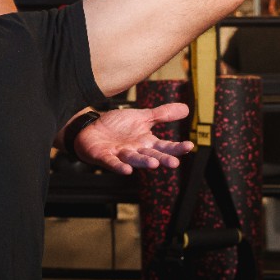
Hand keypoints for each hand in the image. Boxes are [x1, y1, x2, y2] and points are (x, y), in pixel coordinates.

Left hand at [72, 102, 194, 174]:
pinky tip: (127, 170)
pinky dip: (119, 166)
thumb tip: (186, 108)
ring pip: (134, 159)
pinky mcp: (105, 157)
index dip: (176, 147)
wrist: (91, 127)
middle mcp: (136, 150)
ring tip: (154, 164)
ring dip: (143, 162)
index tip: (189, 146)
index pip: (164, 146)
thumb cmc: (117, 125)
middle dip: (162, 159)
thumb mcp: (142, 117)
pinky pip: (113, 163)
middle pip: (152, 155)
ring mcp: (120, 155)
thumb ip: (162, 115)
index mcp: (146, 142)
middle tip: (174, 163)